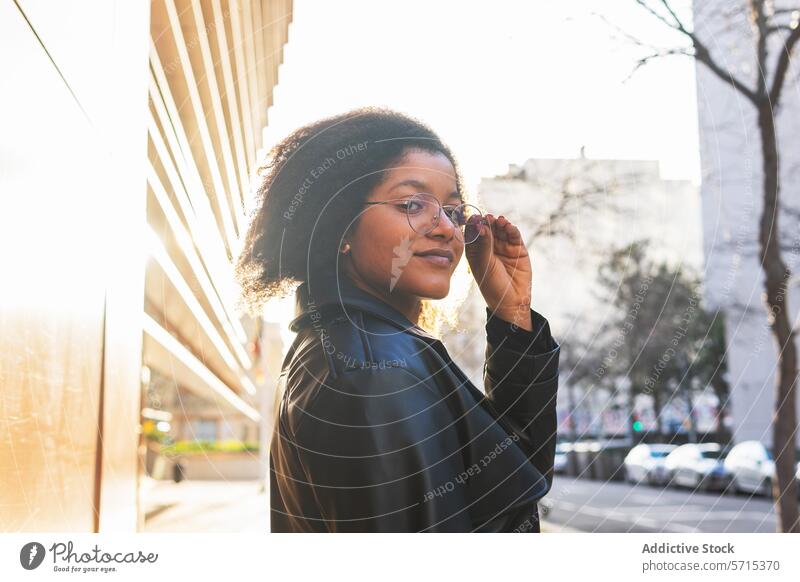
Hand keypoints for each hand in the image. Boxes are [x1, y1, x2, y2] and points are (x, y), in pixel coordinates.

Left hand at [464, 213, 532, 330]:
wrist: (512, 301)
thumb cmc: (492, 286)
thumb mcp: (485, 265)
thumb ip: (484, 245)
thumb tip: (481, 226)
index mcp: (475, 252)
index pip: (473, 234)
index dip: (474, 225)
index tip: (474, 218)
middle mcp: (489, 248)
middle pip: (488, 229)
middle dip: (488, 222)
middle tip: (488, 217)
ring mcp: (503, 247)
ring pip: (501, 230)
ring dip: (500, 224)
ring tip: (499, 221)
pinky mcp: (517, 249)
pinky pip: (514, 236)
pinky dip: (512, 229)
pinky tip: (509, 226)